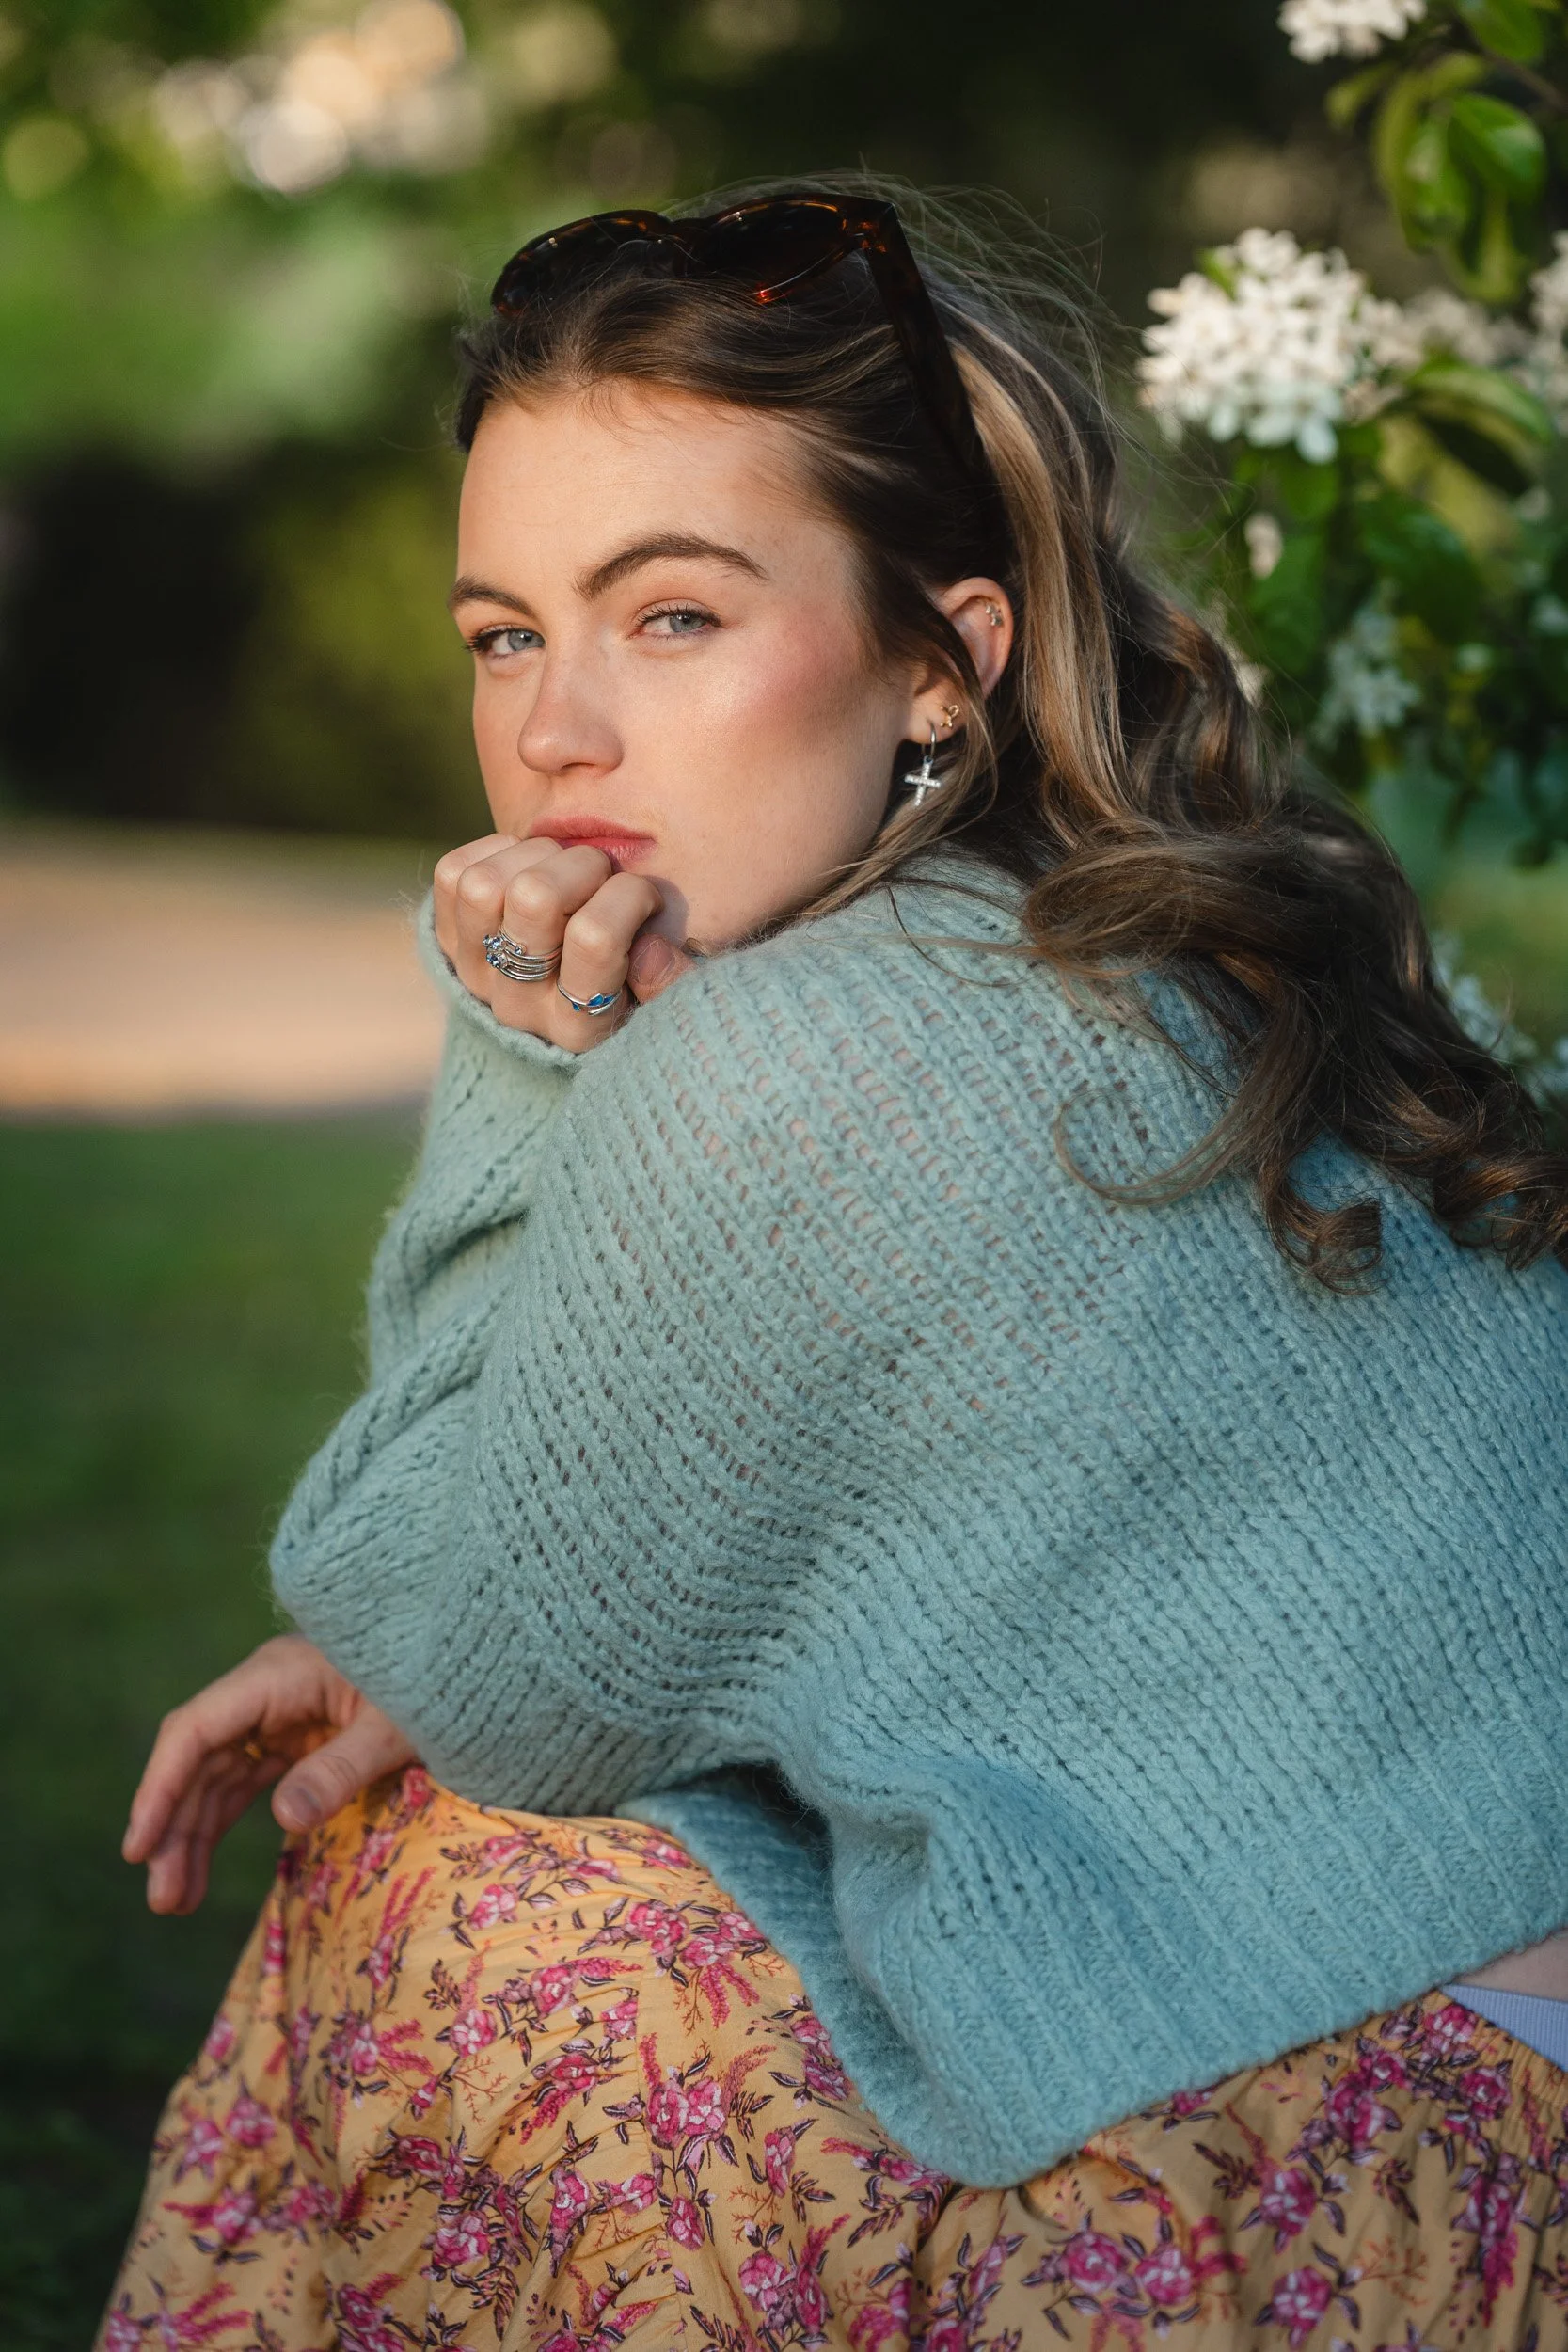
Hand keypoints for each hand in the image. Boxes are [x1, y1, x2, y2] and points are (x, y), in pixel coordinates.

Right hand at [122, 1634, 415, 1914]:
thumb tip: (284, 1819)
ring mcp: (275, 1714)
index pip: (196, 1730)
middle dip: (174, 1828)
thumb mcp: (394, 1729)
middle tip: (163, 1899)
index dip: (160, 1787)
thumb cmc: (436, 1684)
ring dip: (191, 1836)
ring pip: (214, 1778)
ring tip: (175, 1902)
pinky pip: (242, 1783)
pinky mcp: (292, 1737)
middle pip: (197, 1761)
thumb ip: (342, 1769)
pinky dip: (219, 1826)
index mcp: (277, 1675)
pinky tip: (200, 1873)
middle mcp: (264, 1691)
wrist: (465, 1663)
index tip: (139, 1845)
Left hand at [433, 833, 693, 1051]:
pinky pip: (454, 873)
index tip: (644, 896)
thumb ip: (673, 977)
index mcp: (581, 1027)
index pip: (595, 938)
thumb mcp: (662, 995)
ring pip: (485, 884)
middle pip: (534, 897)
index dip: (628, 894)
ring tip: (563, 868)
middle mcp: (519, 1007)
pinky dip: (496, 853)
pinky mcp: (446, 940)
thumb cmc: (632, 989)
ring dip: (534, 856)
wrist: (561, 1001)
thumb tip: (651, 948)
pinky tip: (529, 867)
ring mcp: (475, 974)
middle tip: (602, 874)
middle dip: (581, 863)